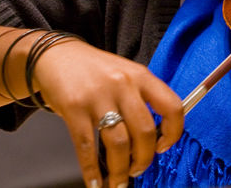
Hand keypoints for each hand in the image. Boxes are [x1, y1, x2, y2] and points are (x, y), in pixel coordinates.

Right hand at [32, 40, 182, 187]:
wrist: (56, 55)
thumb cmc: (94, 69)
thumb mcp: (125, 73)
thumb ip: (141, 98)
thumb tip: (153, 139)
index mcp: (141, 76)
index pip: (172, 106)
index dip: (173, 132)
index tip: (164, 147)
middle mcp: (123, 84)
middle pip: (144, 131)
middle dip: (143, 159)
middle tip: (137, 170)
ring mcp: (98, 95)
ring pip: (119, 143)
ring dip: (120, 170)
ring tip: (118, 182)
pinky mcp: (74, 107)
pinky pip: (87, 147)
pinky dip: (92, 171)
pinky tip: (95, 182)